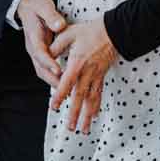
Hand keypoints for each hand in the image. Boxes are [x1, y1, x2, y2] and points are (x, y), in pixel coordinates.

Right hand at [17, 0, 66, 86]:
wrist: (27, 6)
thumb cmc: (36, 6)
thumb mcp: (43, 5)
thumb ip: (51, 15)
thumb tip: (59, 25)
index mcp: (33, 36)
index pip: (40, 53)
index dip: (49, 62)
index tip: (58, 70)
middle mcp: (33, 47)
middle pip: (40, 67)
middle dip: (51, 79)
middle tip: (64, 88)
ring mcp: (36, 51)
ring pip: (42, 70)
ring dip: (52, 80)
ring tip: (66, 88)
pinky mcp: (40, 53)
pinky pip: (45, 67)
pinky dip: (53, 76)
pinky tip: (63, 80)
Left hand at [49, 18, 118, 133]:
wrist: (113, 31)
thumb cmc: (90, 31)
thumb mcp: (69, 33)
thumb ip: (56, 46)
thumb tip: (45, 56)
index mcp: (77, 62)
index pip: (67, 82)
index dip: (60, 95)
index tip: (54, 107)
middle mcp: (87, 72)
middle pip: (80, 96)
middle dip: (75, 113)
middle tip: (70, 128)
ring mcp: (96, 75)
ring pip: (91, 99)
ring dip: (86, 115)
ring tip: (83, 130)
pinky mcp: (102, 75)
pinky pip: (99, 93)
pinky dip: (96, 106)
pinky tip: (93, 116)